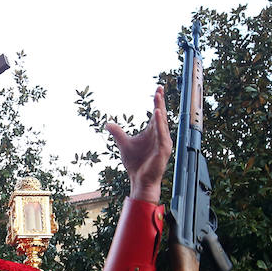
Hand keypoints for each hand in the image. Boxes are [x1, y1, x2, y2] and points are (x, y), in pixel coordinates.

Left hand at [105, 86, 171, 202]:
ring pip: (163, 123)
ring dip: (160, 110)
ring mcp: (163, 143)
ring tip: (157, 98)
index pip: (157, 114)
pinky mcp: (163, 150)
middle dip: (160, 102)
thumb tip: (107, 124)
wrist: (139, 181)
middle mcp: (161, 136)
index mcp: (153, 133)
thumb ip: (118, 133)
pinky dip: (159, 124)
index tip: (157, 89)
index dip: (157, 102)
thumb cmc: (135, 164)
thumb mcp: (123, 144)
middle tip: (158, 89)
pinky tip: (156, 114)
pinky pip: (162, 134)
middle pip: (161, 115)